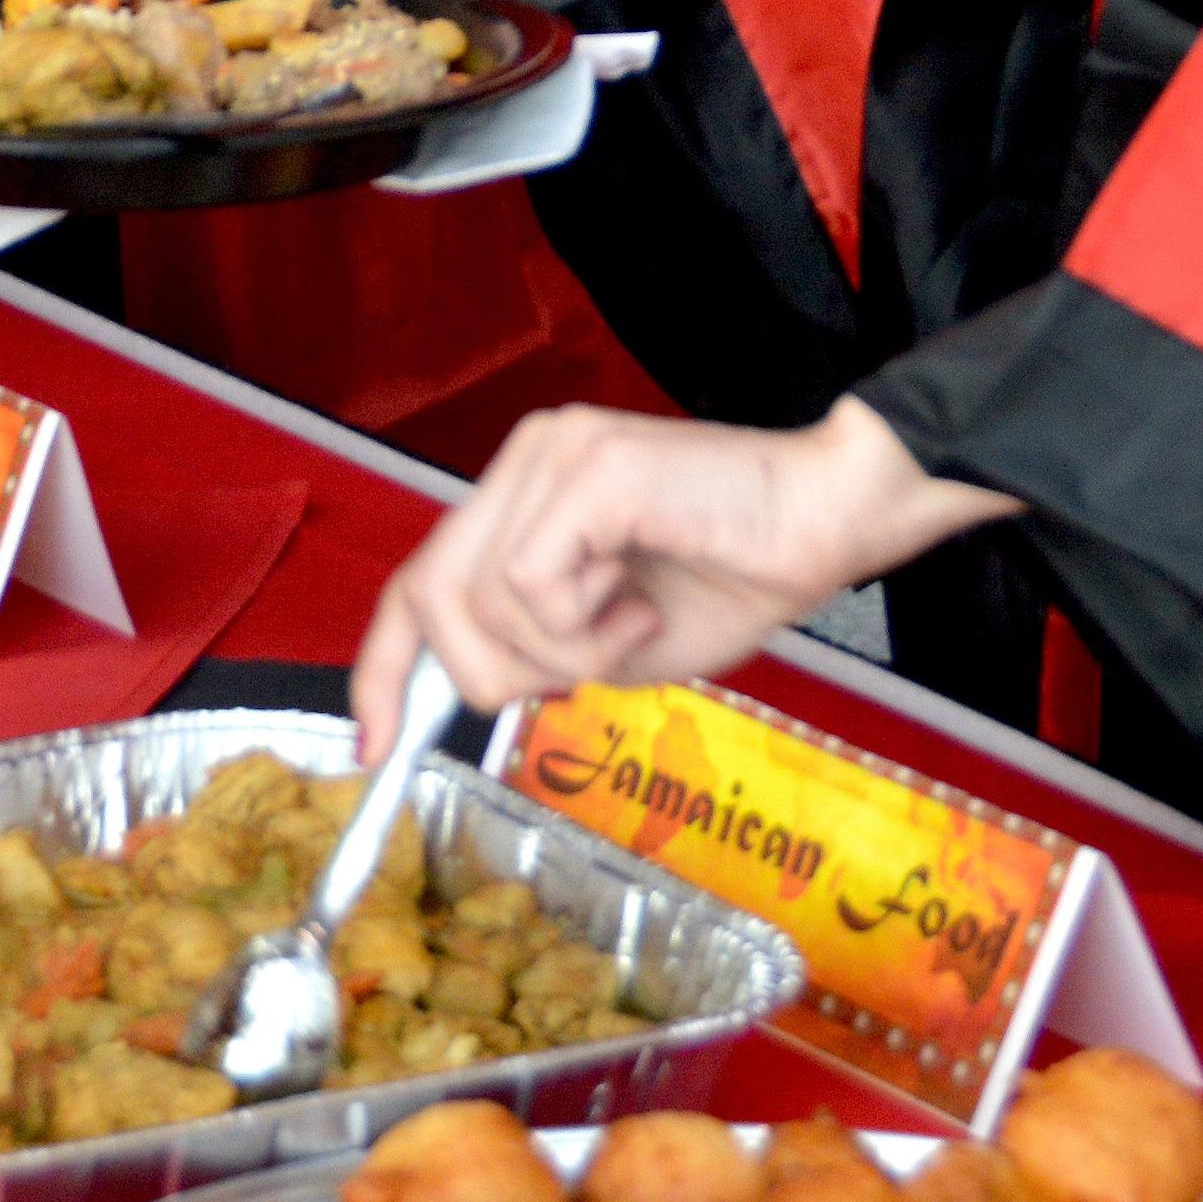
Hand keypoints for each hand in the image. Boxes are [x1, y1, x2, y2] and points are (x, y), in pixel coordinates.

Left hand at [357, 400, 1013, 730]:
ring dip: (564, 649)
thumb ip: (539, 650)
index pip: (417, 580)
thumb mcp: (612, 638)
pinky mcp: (586, 471)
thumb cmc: (737, 575)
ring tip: (633, 621)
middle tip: (585, 666)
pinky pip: (532, 585)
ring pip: (484, 601)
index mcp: (525, 492)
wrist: (832, 518)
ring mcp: (550, 456)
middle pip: (430, 594)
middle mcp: (524, 461)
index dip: (382, 668)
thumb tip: (480, 683)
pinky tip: (641, 602)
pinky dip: (585, 624)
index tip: (370, 745)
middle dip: (493, 670)